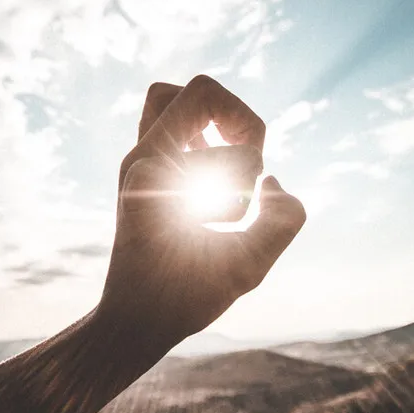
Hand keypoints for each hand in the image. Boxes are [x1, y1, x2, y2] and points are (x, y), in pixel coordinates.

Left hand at [98, 75, 305, 349]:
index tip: (249, 190)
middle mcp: (139, 159)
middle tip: (247, 162)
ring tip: (231, 163)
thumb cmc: (182, 300)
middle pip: (192, 91)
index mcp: (153, 173)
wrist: (130, 321)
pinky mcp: (143, 175)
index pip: (207, 106)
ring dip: (215, 122)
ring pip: (171, 100)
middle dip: (236, 118)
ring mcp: (137, 164)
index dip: (247, 138)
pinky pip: (170, 127)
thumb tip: (274, 181)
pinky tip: (217, 176)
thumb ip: (282, 220)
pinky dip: (201, 137)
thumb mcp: (246, 269)